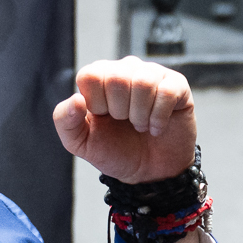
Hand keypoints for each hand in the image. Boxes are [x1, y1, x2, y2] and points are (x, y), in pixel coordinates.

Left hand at [55, 59, 197, 183]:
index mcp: (100, 77)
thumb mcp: (81, 143)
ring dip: (140, 115)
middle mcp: (126, 69)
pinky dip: (159, 118)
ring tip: (141, 126)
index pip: (91, 75)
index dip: (97, 103)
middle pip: (117, 78)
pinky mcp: (177, 85)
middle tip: (126, 123)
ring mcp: (153, 74)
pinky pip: (166, 92)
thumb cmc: (115, 151)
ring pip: (143, 83)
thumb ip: (65, 121)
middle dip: (120, 112)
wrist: (149, 172)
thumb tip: (76, 99)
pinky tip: (157, 127)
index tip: (104, 117)